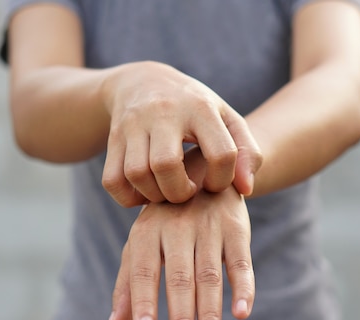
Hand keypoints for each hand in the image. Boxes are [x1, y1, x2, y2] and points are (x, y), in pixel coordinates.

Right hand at [101, 61, 261, 206]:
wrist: (143, 81)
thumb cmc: (195, 108)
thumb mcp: (226, 119)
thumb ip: (246, 152)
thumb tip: (245, 190)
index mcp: (200, 108)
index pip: (221, 153)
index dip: (222, 180)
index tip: (216, 183)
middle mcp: (163, 112)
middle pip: (166, 165)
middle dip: (179, 192)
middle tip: (187, 192)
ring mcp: (133, 124)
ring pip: (137, 173)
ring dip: (154, 195)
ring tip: (167, 191)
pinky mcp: (112, 138)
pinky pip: (113, 180)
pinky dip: (128, 197)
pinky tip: (145, 191)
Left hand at [106, 182, 254, 319]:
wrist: (203, 171)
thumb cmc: (166, 220)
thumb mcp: (143, 243)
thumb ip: (129, 283)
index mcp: (146, 232)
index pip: (143, 271)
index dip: (143, 301)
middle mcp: (175, 227)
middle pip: (179, 279)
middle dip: (182, 318)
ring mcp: (207, 226)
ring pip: (210, 276)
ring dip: (211, 312)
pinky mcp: (235, 226)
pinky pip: (240, 260)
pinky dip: (243, 286)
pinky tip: (242, 313)